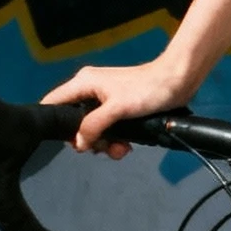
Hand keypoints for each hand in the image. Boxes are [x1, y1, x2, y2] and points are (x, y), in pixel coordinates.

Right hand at [41, 55, 194, 157]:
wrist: (178, 82)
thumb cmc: (148, 89)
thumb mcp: (117, 108)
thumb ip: (93, 125)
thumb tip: (79, 143)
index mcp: (83, 83)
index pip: (53, 102)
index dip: (53, 123)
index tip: (67, 140)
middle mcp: (89, 91)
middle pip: (73, 122)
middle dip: (87, 140)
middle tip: (103, 147)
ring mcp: (104, 101)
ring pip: (92, 130)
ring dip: (104, 143)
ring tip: (120, 148)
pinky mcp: (118, 110)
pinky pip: (107, 130)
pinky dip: (115, 140)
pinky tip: (126, 146)